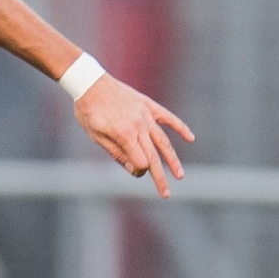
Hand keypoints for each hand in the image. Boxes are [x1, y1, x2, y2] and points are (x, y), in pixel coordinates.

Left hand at [75, 74, 193, 196]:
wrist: (90, 83)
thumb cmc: (88, 112)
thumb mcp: (96, 136)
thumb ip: (116, 153)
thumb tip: (134, 170)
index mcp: (125, 135)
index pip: (141, 161)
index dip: (139, 171)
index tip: (134, 172)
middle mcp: (139, 126)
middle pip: (154, 156)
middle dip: (160, 177)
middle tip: (166, 194)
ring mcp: (146, 115)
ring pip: (164, 141)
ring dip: (173, 160)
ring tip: (180, 175)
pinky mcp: (149, 105)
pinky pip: (168, 118)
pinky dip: (180, 128)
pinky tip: (190, 138)